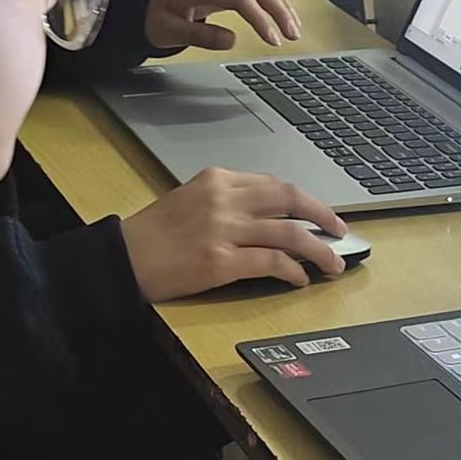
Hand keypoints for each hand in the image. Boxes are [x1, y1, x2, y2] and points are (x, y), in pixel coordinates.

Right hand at [120, 167, 348, 298]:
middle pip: (290, 200)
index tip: (319, 213)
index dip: (304, 201)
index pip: (273, 184)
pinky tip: (300, 280)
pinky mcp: (221, 262)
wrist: (121, 260)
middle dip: (323, 215)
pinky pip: (272, 263)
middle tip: (340, 231)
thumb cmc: (152, 235)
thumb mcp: (189, 200)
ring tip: (332, 264)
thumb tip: (269, 217)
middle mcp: (224, 199)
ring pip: (290, 235)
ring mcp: (223, 230)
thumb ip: (227, 201)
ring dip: (318, 251)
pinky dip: (293, 272)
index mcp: (217, 179)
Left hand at [146, 0, 302, 50]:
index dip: (259, 18)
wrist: (141, 1)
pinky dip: (273, 1)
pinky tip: (282, 17)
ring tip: (294, 29)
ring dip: (280, 4)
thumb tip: (232, 40)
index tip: (272, 41)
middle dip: (279, 9)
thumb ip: (199, 35)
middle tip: (293, 35)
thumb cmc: (152, 15)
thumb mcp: (168, 32)